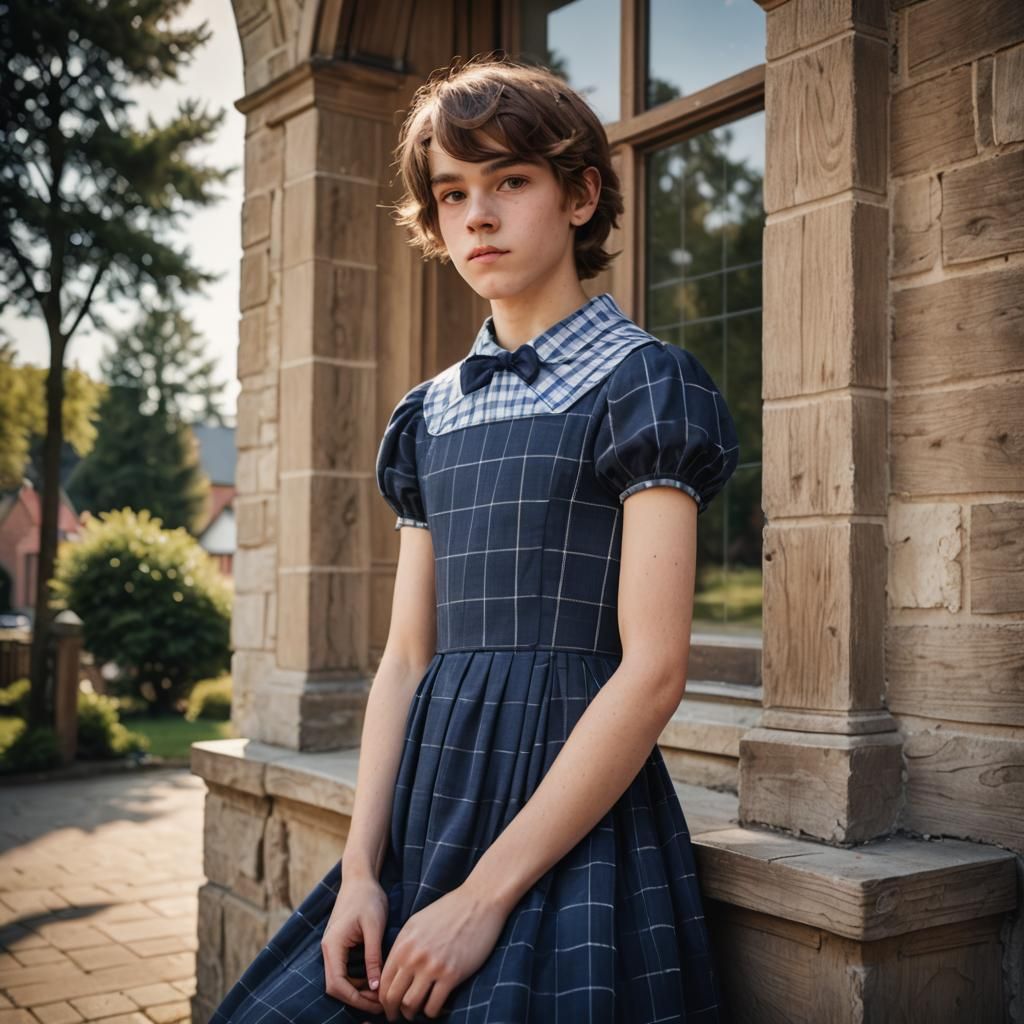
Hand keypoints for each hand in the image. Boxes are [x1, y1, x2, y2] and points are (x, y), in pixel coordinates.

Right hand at [321, 872, 389, 1015]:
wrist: (360, 877)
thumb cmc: (368, 898)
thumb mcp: (374, 926)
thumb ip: (373, 957)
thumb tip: (375, 987)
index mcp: (333, 945)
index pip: (337, 984)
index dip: (355, 999)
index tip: (377, 1005)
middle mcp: (328, 949)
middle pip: (336, 986)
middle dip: (357, 999)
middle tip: (381, 1003)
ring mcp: (333, 948)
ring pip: (340, 980)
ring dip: (358, 990)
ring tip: (381, 993)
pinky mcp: (340, 946)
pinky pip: (345, 970)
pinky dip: (358, 980)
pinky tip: (375, 979)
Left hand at [376, 881, 507, 1020]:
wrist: (478, 901)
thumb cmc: (449, 911)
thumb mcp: (417, 923)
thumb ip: (403, 946)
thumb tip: (395, 971)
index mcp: (403, 944)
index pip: (383, 982)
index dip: (383, 999)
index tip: (389, 1005)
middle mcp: (414, 957)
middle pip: (392, 997)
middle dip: (393, 1011)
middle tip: (397, 1016)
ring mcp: (432, 967)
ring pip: (411, 1005)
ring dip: (411, 1014)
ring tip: (416, 1014)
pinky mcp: (452, 974)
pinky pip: (433, 1006)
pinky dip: (432, 1012)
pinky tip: (435, 1007)